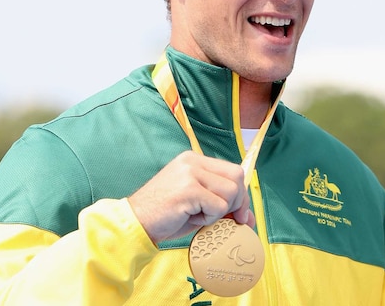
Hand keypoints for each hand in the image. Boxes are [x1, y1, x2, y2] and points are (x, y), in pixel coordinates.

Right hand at [127, 151, 255, 244]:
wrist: (135, 223)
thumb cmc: (165, 216)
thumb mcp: (198, 206)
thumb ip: (222, 206)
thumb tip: (249, 218)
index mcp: (194, 161)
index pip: (233, 170)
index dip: (241, 193)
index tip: (237, 213)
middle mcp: (192, 162)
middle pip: (236, 177)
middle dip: (238, 202)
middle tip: (228, 219)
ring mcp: (190, 173)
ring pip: (230, 192)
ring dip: (219, 212)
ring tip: (198, 215)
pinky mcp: (188, 189)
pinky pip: (217, 206)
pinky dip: (209, 218)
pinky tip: (190, 217)